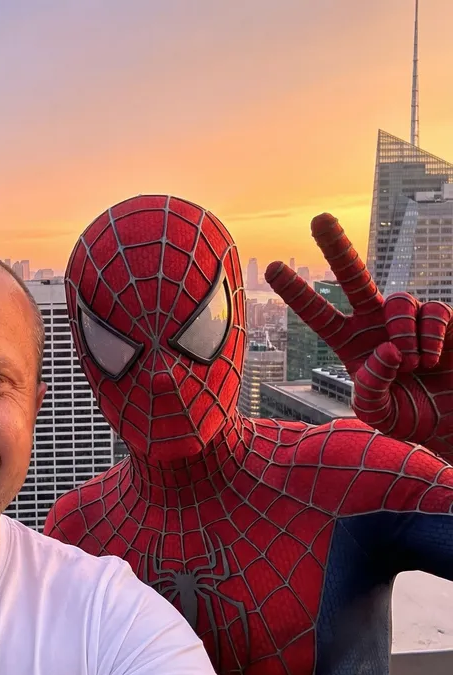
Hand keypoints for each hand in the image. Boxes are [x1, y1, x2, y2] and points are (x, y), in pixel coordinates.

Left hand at [265, 213, 452, 454]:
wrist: (449, 421)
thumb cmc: (408, 417)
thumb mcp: (377, 413)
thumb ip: (371, 388)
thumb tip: (386, 348)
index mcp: (348, 343)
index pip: (318, 314)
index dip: (297, 293)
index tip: (274, 268)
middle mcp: (374, 323)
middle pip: (353, 275)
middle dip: (337, 247)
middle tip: (318, 218)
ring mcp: (406, 319)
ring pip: (398, 300)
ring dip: (404, 333)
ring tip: (412, 365)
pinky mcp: (439, 319)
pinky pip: (432, 311)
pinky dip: (430, 336)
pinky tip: (431, 359)